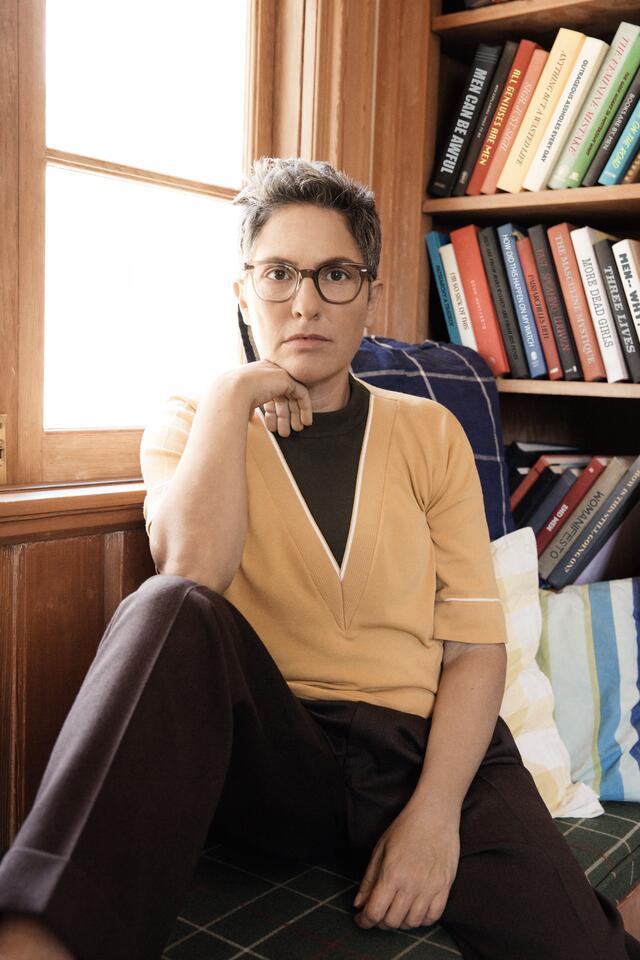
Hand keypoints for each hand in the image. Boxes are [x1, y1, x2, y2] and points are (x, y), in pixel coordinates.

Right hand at [222, 360, 312, 436]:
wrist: (231, 391)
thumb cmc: (230, 401)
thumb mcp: (241, 405)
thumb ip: (248, 408)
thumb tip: (248, 417)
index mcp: (255, 379)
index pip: (269, 397)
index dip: (272, 414)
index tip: (272, 428)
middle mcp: (267, 373)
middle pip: (281, 397)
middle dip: (285, 416)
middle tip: (286, 432)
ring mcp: (277, 373)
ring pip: (292, 396)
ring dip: (295, 414)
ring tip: (297, 430)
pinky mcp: (286, 378)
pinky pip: (302, 393)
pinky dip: (305, 408)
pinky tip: (306, 422)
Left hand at [352, 801, 459, 931]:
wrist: (435, 814)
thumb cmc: (405, 828)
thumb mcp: (380, 849)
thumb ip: (369, 879)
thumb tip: (358, 904)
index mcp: (392, 874)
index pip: (374, 912)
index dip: (364, 920)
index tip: (360, 919)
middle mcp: (411, 885)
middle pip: (392, 921)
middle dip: (380, 922)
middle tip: (377, 913)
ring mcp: (430, 888)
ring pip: (412, 923)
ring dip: (400, 922)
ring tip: (396, 910)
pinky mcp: (445, 887)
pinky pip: (432, 917)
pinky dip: (421, 919)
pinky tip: (414, 909)